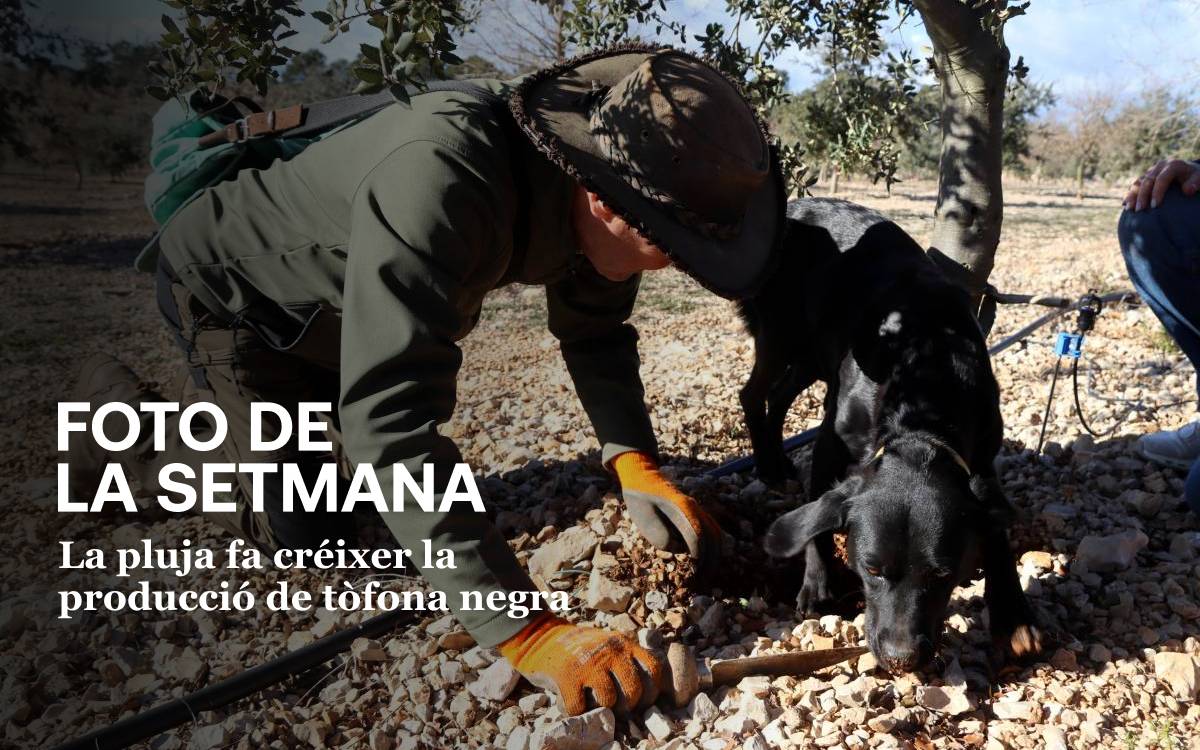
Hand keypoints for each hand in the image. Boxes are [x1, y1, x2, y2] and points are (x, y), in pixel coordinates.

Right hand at [498, 614, 662, 714]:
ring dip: (602, 709)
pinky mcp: (568, 677)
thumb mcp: (608, 643)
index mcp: (623, 644)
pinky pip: (579, 708)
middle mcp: (610, 652)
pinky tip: (572, 702)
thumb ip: (626, 658)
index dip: (651, 690)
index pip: (653, 670)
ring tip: (594, 703)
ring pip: (609, 701)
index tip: (642, 699)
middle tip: (617, 707)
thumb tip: (645, 690)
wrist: (540, 637)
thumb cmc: (577, 647)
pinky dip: (575, 711)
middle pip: (634, 690)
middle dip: (628, 706)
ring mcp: (589, 664)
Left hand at [612, 451, 722, 574]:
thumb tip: (675, 548)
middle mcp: (695, 509)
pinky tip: (706, 561)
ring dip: (715, 555)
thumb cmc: (640, 499)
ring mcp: (698, 510)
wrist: (642, 478)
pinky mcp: (696, 514)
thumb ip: (658, 533)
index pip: (698, 537)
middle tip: (702, 582)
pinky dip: (713, 547)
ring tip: (706, 574)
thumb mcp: (642, 516)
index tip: (694, 575)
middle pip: (713, 538)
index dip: (699, 558)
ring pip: (717, 534)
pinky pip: (712, 530)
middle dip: (710, 561)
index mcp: (683, 509)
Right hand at [1123, 159, 1199, 210]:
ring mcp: (1151, 171)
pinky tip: (1125, 205)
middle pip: (1147, 181)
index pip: (1161, 179)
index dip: (1157, 192)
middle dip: (1142, 196)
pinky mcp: (1145, 176)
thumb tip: (1187, 191)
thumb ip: (1195, 183)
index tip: (1155, 206)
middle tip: (1140, 210)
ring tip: (1129, 209)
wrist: (1188, 170)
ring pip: (1138, 183)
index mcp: (1172, 165)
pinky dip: (1130, 195)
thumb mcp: (1199, 178)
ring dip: (1132, 196)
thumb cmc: (1194, 177)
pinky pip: (1135, 185)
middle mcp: (1159, 166)